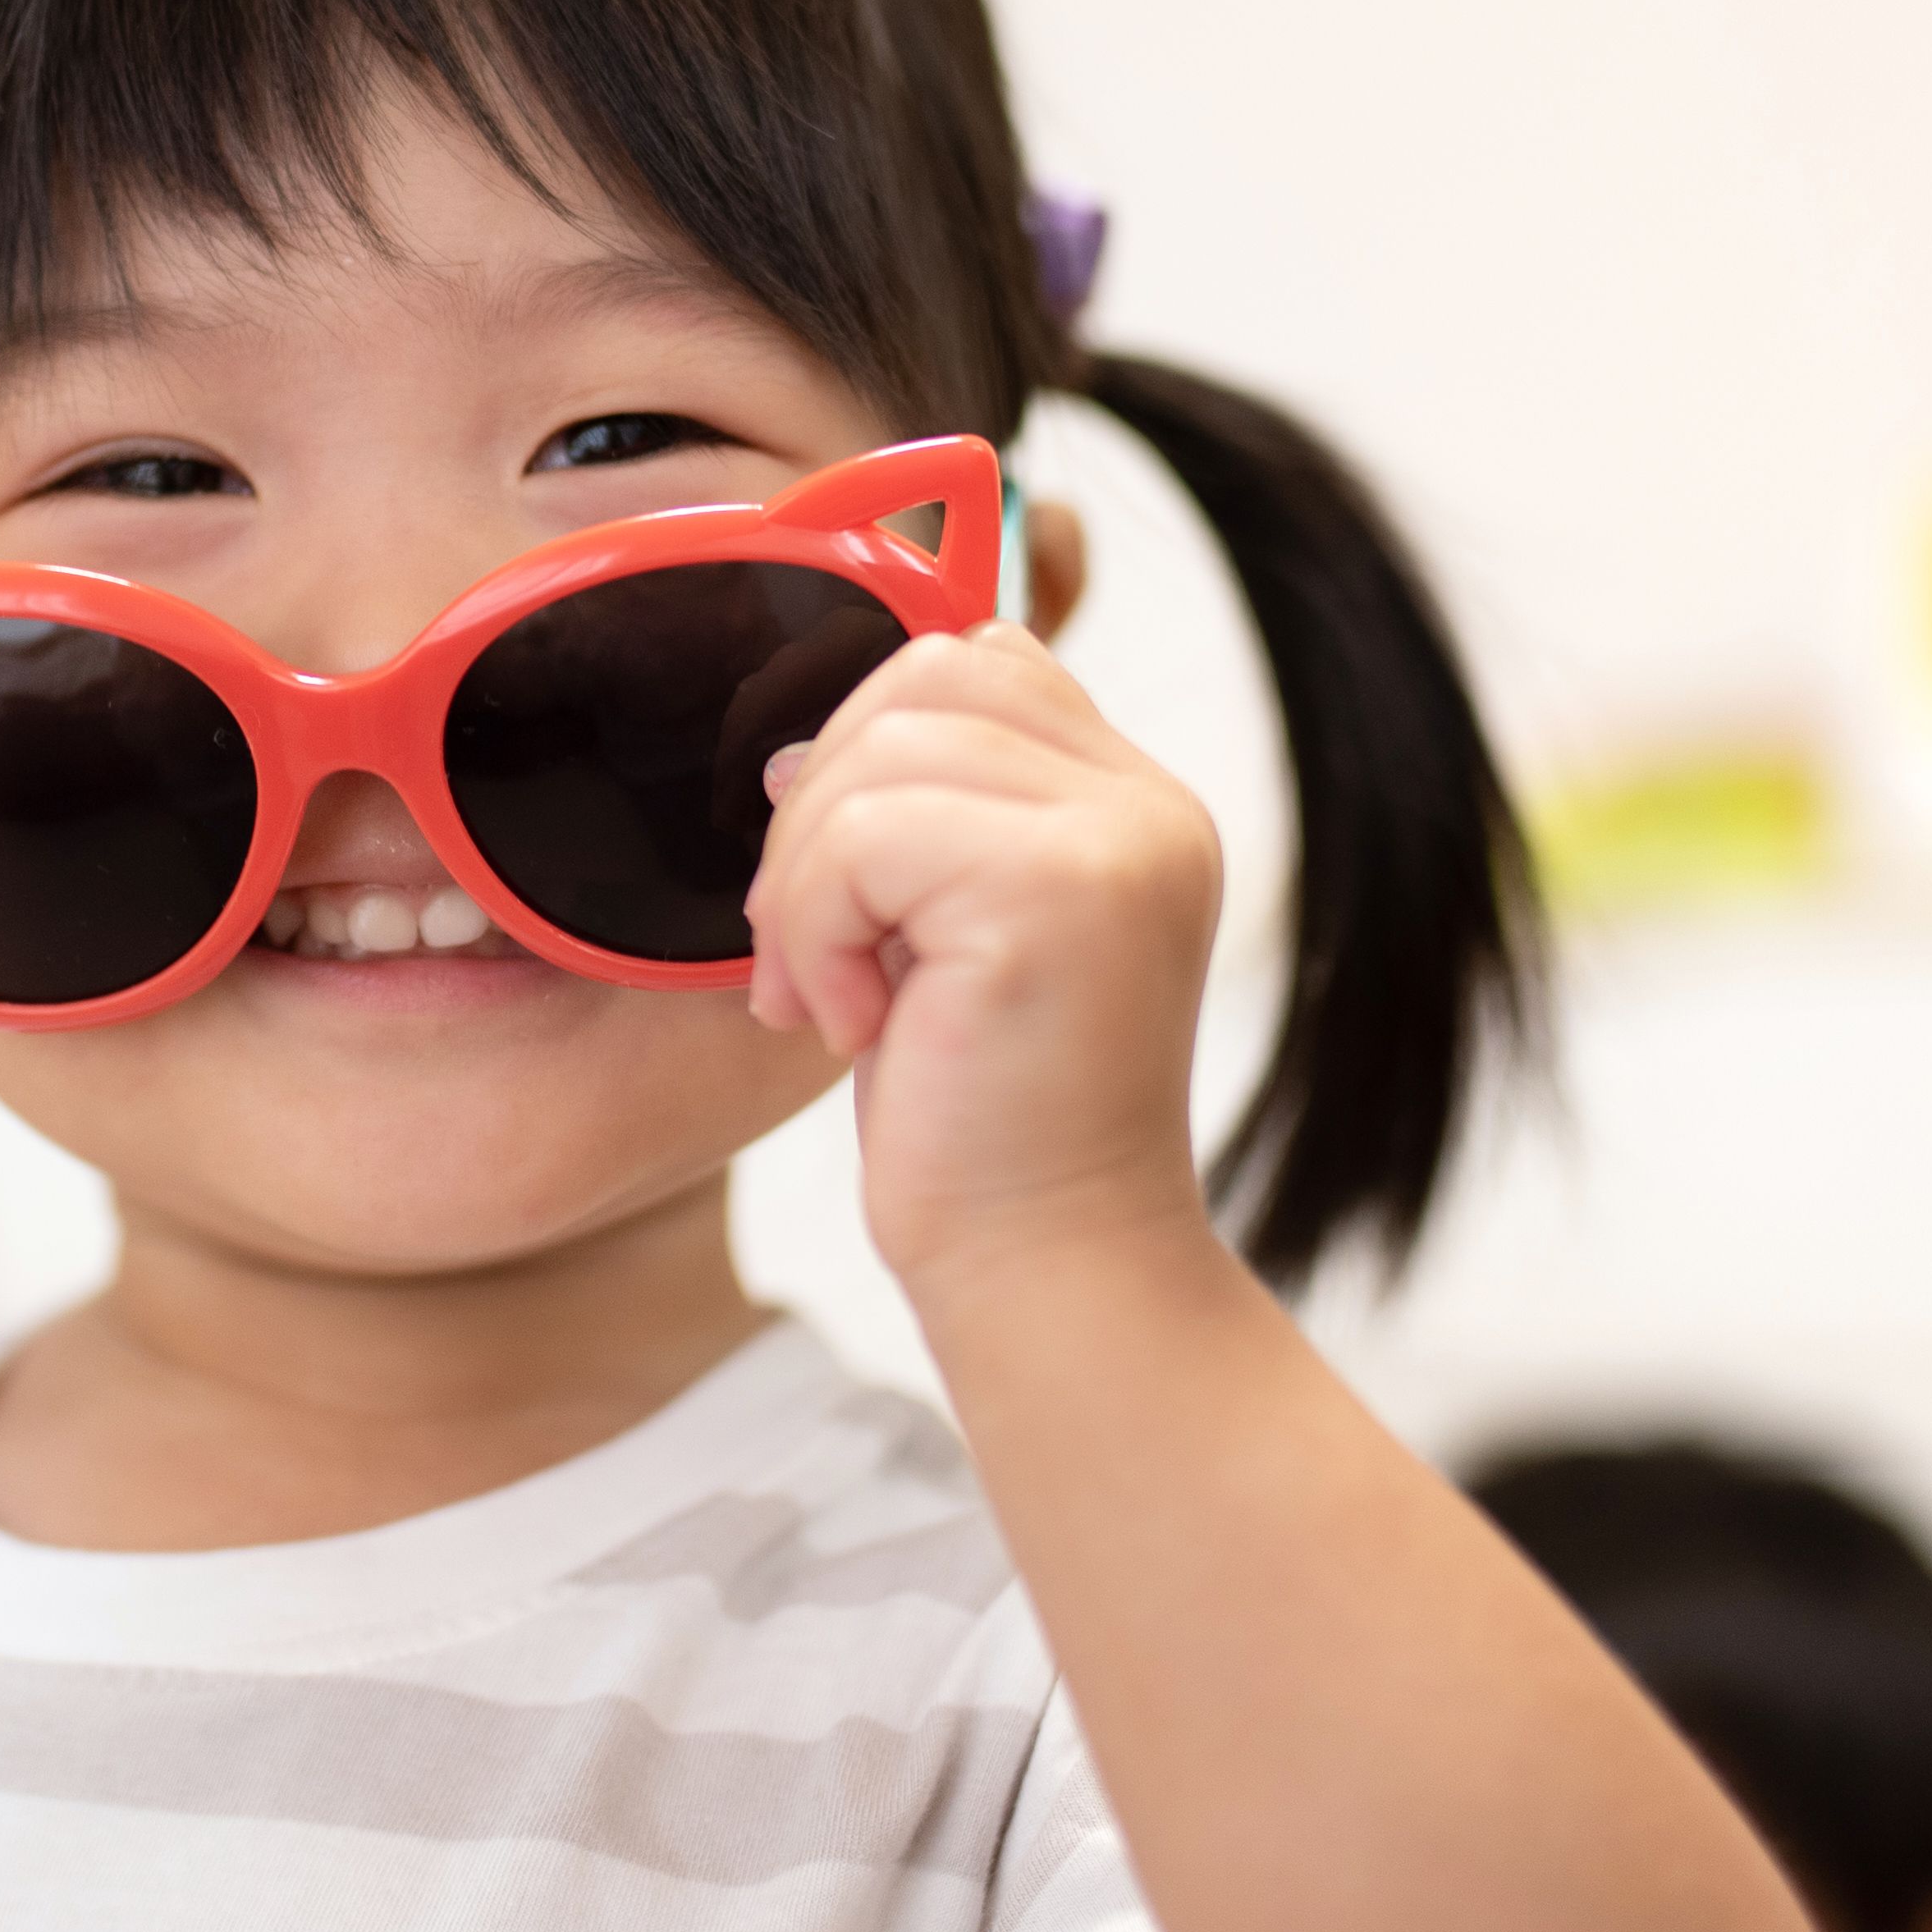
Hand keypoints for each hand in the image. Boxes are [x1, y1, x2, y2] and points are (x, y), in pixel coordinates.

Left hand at [743, 618, 1229, 1295]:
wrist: (1044, 1267)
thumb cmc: (980, 1120)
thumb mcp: (941, 935)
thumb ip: (909, 820)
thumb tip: (782, 748)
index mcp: (1132, 806)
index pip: (978, 664)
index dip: (869, 745)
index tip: (845, 885)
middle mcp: (1150, 806)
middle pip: (923, 678)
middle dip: (822, 804)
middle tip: (812, 949)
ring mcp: (1120, 841)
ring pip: (881, 751)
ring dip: (809, 880)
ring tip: (831, 996)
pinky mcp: (1062, 892)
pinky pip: (866, 835)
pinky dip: (819, 929)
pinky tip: (855, 1024)